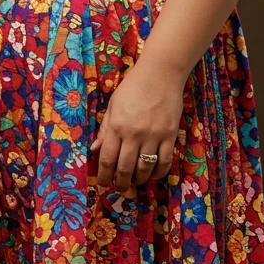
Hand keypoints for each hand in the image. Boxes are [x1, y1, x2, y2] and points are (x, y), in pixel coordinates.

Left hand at [91, 59, 183, 189]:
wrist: (161, 74)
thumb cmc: (132, 88)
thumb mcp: (113, 106)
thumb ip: (105, 130)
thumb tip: (94, 150)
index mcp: (117, 126)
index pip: (107, 159)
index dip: (104, 175)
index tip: (104, 183)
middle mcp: (134, 134)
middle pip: (125, 168)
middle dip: (120, 183)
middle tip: (119, 188)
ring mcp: (154, 137)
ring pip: (145, 169)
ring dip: (138, 180)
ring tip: (134, 182)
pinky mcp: (170, 136)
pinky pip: (165, 162)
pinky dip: (158, 173)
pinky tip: (153, 175)